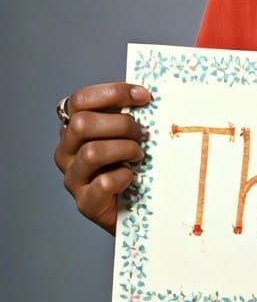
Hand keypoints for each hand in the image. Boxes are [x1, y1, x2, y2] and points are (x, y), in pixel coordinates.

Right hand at [54, 82, 151, 234]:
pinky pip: (103, 183)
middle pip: (82, 123)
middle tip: (142, 134)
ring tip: (139, 156)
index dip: (113, 93)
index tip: (143, 96)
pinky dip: (124, 177)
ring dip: (125, 150)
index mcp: (73, 129)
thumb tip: (145, 94)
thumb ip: (127, 114)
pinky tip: (132, 177)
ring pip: (92, 152)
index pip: (80, 100)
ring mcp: (73, 178)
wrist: (136, 208)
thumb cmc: (131, 164)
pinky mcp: (85, 202)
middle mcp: (66, 152)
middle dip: (121, 125)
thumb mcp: (127, 134)